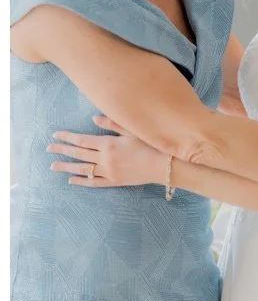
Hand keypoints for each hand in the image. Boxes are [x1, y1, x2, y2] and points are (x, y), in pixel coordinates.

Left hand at [48, 116, 167, 187]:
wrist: (167, 166)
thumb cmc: (153, 145)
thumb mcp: (133, 131)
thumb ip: (113, 124)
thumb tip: (94, 119)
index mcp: (109, 144)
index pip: (82, 140)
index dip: (68, 137)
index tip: (56, 135)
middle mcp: (105, 158)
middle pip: (79, 153)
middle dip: (62, 150)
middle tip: (49, 148)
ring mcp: (109, 171)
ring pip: (83, 169)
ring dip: (66, 166)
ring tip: (53, 165)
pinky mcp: (115, 181)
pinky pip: (94, 182)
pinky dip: (82, 181)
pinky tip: (72, 179)